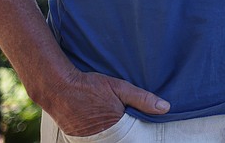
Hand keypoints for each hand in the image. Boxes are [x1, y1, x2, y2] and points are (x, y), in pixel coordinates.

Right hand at [44, 69, 169, 136]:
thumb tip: (166, 108)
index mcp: (116, 130)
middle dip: (127, 135)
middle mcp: (102, 139)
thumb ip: (142, 99)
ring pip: (109, 140)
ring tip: (114, 123)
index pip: (133, 139)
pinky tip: (103, 125)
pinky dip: (102, 136)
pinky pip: (96, 141)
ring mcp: (89, 141)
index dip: (138, 135)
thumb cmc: (90, 87)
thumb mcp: (120, 88)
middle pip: (121, 140)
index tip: (144, 130)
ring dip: (114, 135)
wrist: (59, 88)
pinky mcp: (78, 140)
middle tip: (125, 122)